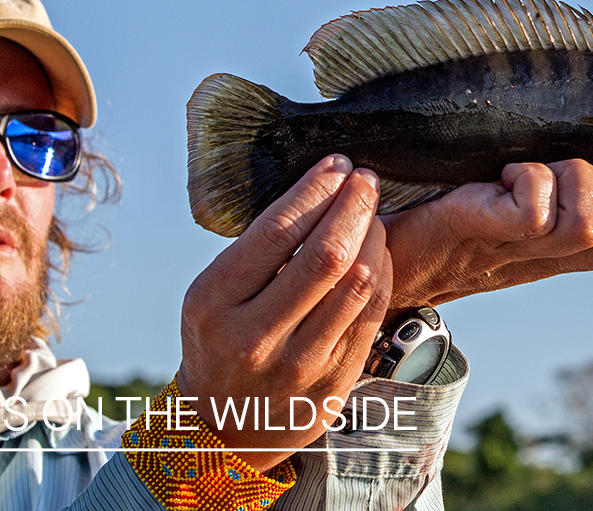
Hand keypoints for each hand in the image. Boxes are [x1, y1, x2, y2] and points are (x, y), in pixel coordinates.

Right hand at [177, 155, 391, 470]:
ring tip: (372, 213)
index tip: (336, 165)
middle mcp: (255, 337)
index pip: (276, 232)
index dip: (314, 190)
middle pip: (325, 256)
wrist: (224, 428)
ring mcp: (298, 365)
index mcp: (215, 303)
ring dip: (373, 237)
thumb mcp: (211, 296)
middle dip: (354, 206)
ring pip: (357, 285)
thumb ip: (255, 253)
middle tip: (366, 179)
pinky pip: (370, 315)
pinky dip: (381, 274)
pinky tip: (377, 253)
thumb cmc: (218, 343)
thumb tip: (316, 191)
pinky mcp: (333, 383)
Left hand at [381, 112, 592, 309]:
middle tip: (552, 168)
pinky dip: (525, 182)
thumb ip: (559, 170)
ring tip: (519, 175)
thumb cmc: (447, 214)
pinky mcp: (490, 236)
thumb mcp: (515, 189)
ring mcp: (524, 253)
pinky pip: (537, 209)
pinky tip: (496, 182)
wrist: (387, 250)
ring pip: (587, 221)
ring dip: (561, 180)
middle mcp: (554, 258)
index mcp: (565, 247)